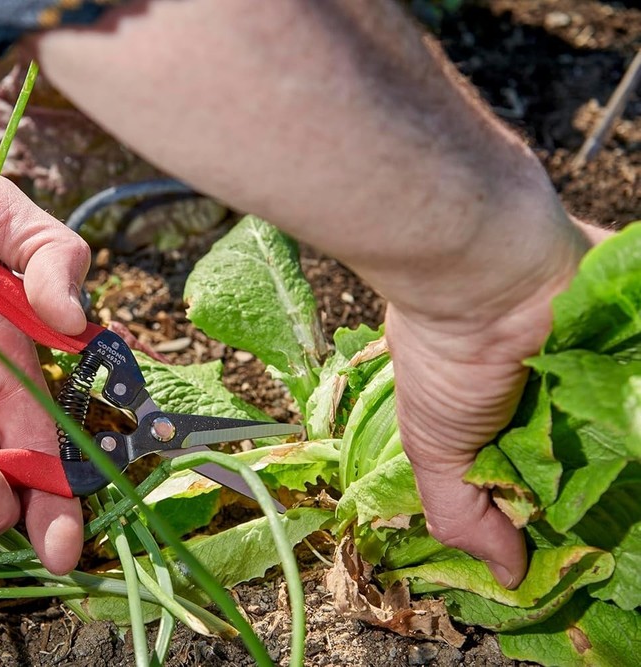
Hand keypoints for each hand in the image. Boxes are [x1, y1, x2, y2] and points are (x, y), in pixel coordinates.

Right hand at [384, 220, 604, 586]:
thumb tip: (510, 579)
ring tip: (633, 453)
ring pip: (627, 409)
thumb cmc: (447, 361)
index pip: (547, 469)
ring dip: (629, 437)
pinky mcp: (627, 321)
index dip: (565, 506)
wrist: (478, 275)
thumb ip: (463, 514)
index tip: (587, 540)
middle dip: (612, 476)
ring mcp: (596, 352)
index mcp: (506, 411)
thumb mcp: (437, 451)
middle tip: (628, 520)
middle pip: (597, 444)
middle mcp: (554, 384)